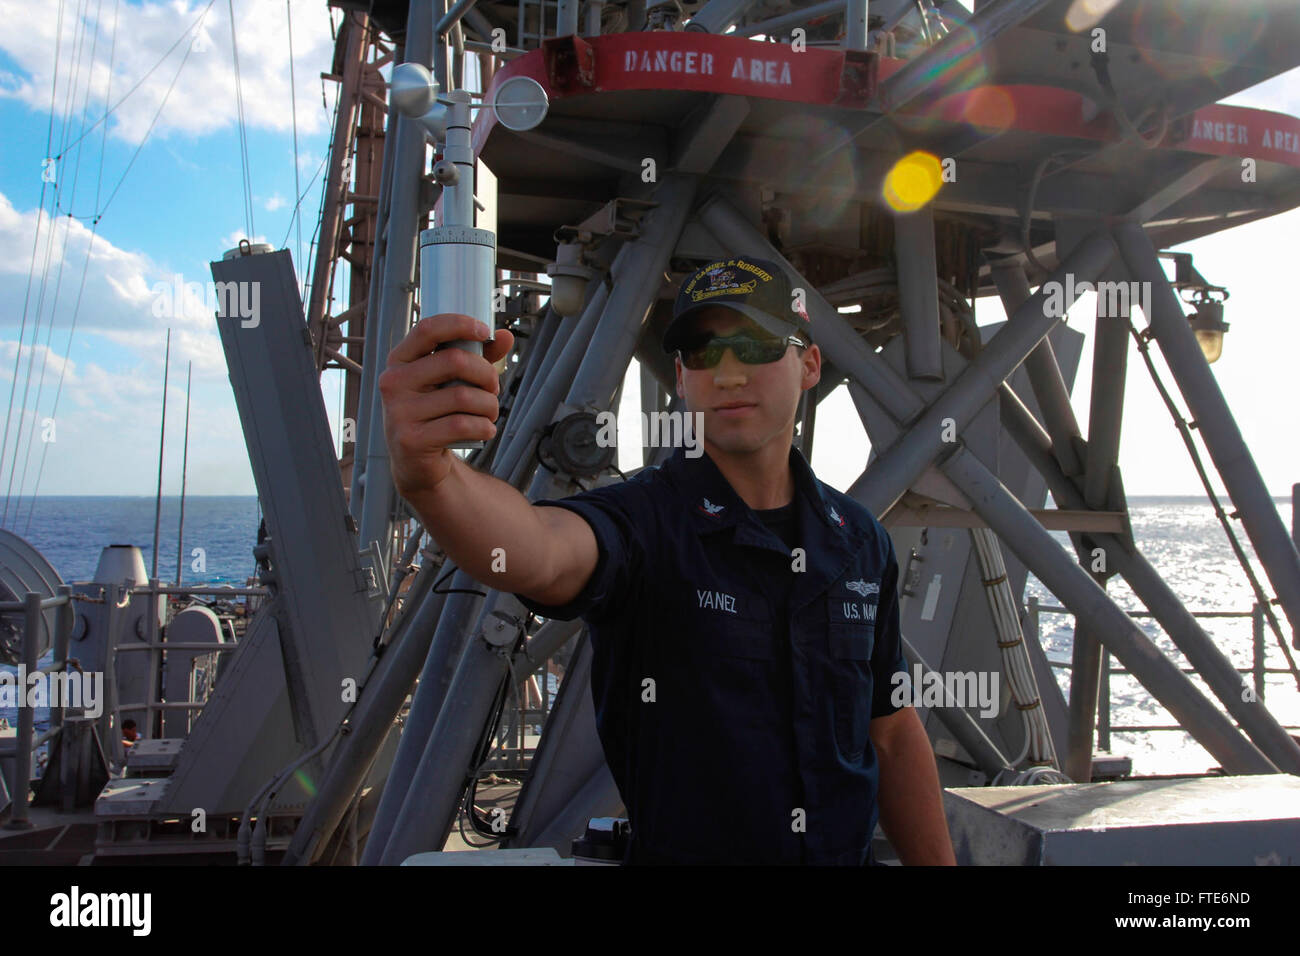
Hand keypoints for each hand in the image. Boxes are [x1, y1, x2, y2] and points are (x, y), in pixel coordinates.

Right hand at [378, 312, 514, 497]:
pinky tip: (485, 430)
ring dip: (489, 405)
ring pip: (464, 396)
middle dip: (486, 373)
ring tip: (489, 413)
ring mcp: (399, 412)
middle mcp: (393, 383)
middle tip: (493, 387)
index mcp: (399, 360)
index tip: (485, 332)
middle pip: (455, 361)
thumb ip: (476, 357)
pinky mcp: (411, 439)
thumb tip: (504, 336)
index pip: (427, 329)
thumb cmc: (436, 413)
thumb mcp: (451, 381)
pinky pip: (462, 425)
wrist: (417, 462)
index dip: (460, 324)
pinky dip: (484, 427)